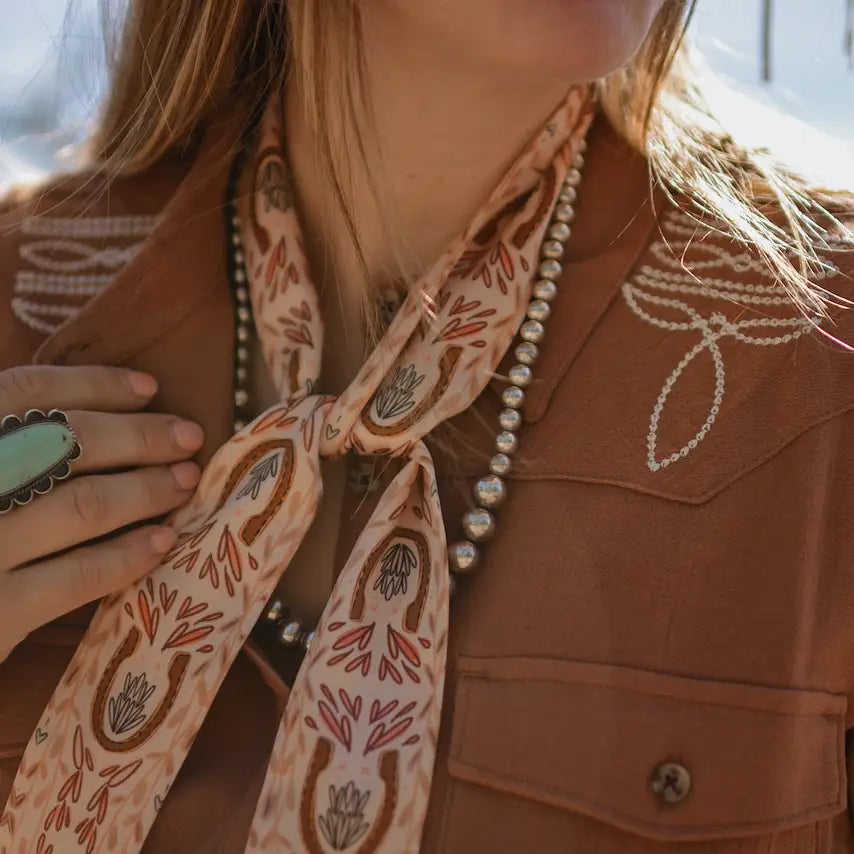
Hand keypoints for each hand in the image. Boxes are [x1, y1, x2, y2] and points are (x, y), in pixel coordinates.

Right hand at [0, 366, 203, 660]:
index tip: (150, 387)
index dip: (95, 384)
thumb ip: (9, 443)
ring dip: (147, 489)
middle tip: (189, 436)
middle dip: (141, 436)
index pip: (27, 391)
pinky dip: (128, 554)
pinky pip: (79, 575)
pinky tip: (163, 541)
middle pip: (68, 442)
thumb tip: (95, 414)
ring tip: (185, 481)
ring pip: (84, 504)